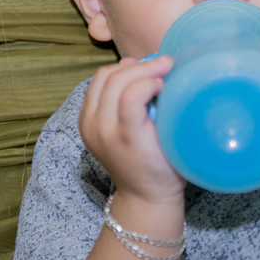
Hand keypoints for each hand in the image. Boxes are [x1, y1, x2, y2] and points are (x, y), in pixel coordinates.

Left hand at [79, 56, 184, 204]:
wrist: (143, 195)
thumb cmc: (167, 170)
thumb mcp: (175, 145)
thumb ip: (171, 113)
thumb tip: (169, 78)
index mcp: (126, 138)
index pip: (131, 94)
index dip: (152, 79)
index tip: (169, 79)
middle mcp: (101, 131)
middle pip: (114, 80)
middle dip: (142, 67)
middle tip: (165, 64)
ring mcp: (89, 126)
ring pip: (102, 77)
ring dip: (127, 68)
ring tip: (149, 68)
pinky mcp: (85, 122)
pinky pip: (96, 86)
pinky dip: (115, 76)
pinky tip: (133, 77)